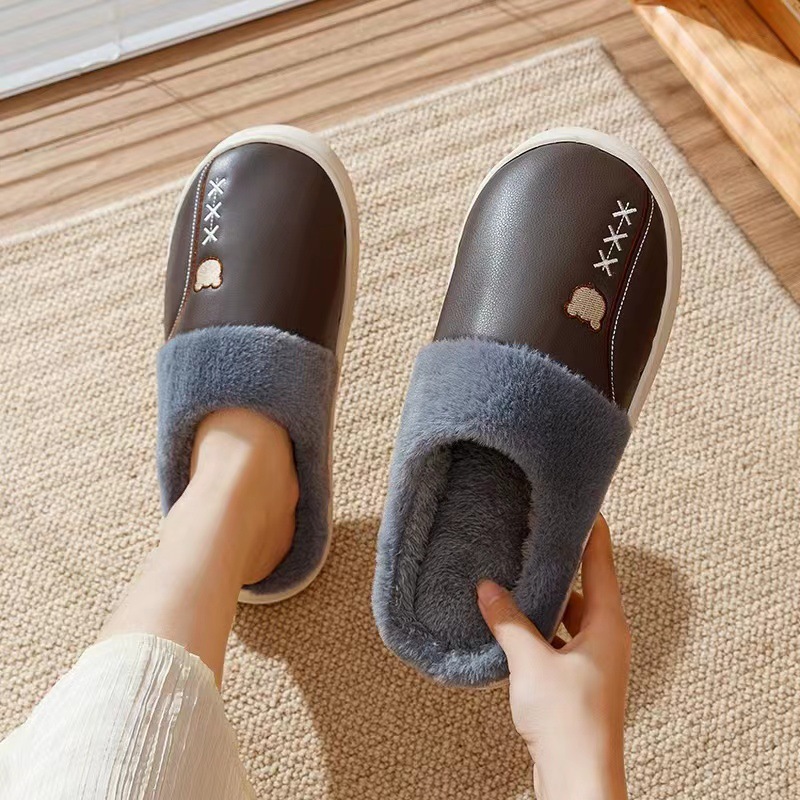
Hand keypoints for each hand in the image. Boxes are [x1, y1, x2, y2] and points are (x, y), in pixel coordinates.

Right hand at [477, 515, 629, 799]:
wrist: (578, 779)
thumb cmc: (568, 721)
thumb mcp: (531, 662)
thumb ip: (508, 621)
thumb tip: (487, 588)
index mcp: (607, 626)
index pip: (602, 564)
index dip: (594, 533)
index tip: (586, 506)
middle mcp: (606, 640)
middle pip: (588, 588)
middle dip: (563, 565)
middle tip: (539, 538)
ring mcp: (594, 662)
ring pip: (572, 617)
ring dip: (550, 600)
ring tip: (521, 576)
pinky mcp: (580, 682)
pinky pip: (561, 640)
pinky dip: (542, 628)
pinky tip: (517, 624)